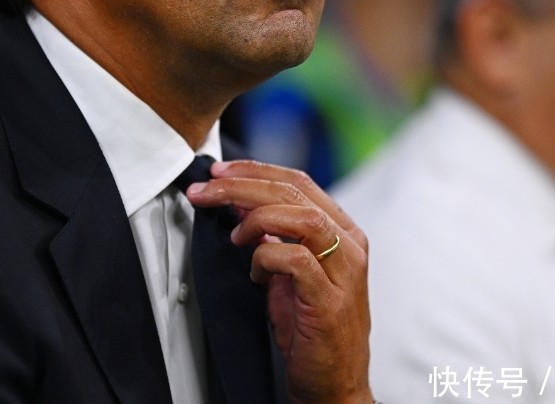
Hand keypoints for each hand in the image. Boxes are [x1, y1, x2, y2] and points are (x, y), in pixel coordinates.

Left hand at [186, 160, 372, 403]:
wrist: (333, 384)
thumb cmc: (310, 328)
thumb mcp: (287, 272)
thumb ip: (271, 236)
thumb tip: (235, 203)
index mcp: (343, 230)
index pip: (299, 180)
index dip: (255, 171)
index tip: (217, 173)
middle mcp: (350, 244)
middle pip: (295, 192)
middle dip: (241, 186)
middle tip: (204, 191)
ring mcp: (345, 272)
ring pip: (300, 217)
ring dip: (255, 217)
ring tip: (234, 236)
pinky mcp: (331, 301)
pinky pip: (296, 260)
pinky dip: (266, 258)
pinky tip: (255, 272)